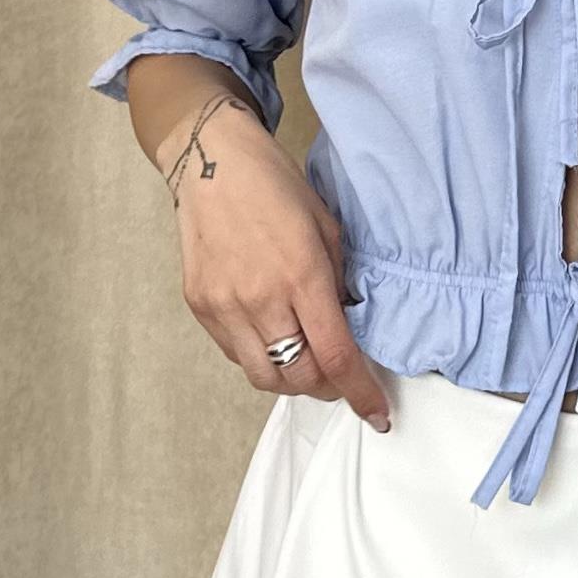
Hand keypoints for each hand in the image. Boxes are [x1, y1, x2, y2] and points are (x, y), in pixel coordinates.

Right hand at [161, 99, 391, 430]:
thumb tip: (349, 325)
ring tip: (306, 360)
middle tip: (341, 376)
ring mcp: (224, 306)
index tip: (377, 415)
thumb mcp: (326, 227)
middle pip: (300, 377)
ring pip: (264, 377)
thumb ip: (339, 282)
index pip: (335, 357)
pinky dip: (261, 358)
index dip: (360, 393)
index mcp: (301, 275)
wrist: (211, 162)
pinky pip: (236, 355)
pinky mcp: (200, 306)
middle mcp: (260, 298)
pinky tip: (273, 334)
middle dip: (329, 387)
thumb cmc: (276, 186)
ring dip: (292, 380)